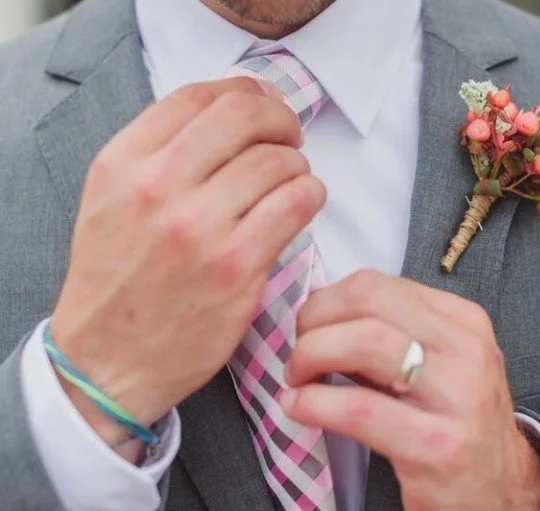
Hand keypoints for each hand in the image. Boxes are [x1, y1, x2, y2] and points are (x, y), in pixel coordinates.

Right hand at [50, 78, 325, 445]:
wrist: (107, 360)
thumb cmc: (118, 279)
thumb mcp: (113, 200)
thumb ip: (160, 153)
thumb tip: (231, 114)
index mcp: (122, 163)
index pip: (199, 95)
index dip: (246, 91)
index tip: (264, 105)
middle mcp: (157, 188)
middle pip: (243, 116)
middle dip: (281, 118)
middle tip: (291, 136)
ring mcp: (198, 228)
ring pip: (277, 160)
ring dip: (297, 165)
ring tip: (292, 181)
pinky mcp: (236, 267)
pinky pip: (296, 203)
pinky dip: (310, 195)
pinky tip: (302, 205)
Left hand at [283, 271, 539, 509]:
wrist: (503, 489)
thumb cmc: (455, 421)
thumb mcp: (437, 364)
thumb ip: (389, 334)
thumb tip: (319, 312)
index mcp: (463, 321)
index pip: (378, 285)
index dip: (327, 301)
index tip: (309, 328)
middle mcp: (467, 350)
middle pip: (369, 300)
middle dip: (314, 320)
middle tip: (297, 353)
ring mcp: (459, 397)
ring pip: (365, 342)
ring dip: (311, 355)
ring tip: (296, 380)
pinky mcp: (438, 445)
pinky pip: (359, 409)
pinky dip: (314, 402)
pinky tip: (298, 408)